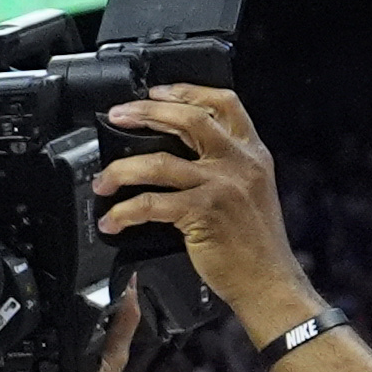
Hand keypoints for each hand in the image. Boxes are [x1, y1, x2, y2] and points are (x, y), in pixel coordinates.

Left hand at [92, 87, 320, 344]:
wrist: (269, 281)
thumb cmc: (255, 244)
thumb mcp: (251, 191)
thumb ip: (225, 167)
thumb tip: (178, 153)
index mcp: (252, 153)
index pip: (224, 103)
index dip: (188, 90)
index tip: (156, 92)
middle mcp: (239, 163)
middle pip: (188, 119)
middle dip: (145, 113)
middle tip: (118, 116)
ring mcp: (222, 186)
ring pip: (159, 162)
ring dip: (121, 169)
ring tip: (102, 180)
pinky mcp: (204, 213)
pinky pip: (151, 204)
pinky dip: (124, 212)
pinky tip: (112, 220)